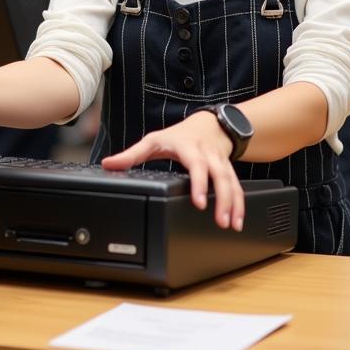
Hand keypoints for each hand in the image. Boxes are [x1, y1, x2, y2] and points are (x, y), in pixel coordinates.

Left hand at [101, 112, 244, 230]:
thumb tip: (109, 164)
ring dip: (233, 204)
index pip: (196, 165)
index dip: (199, 183)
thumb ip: (132, 155)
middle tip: (219, 220)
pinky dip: (240, 204)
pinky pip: (238, 187)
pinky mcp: (229, 170)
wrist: (208, 124)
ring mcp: (220, 162)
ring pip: (231, 182)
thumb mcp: (153, 141)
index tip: (200, 202)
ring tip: (231, 225)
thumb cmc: (178, 136)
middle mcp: (207, 154)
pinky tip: (238, 222)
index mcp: (189, 148)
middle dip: (222, 199)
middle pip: (219, 175)